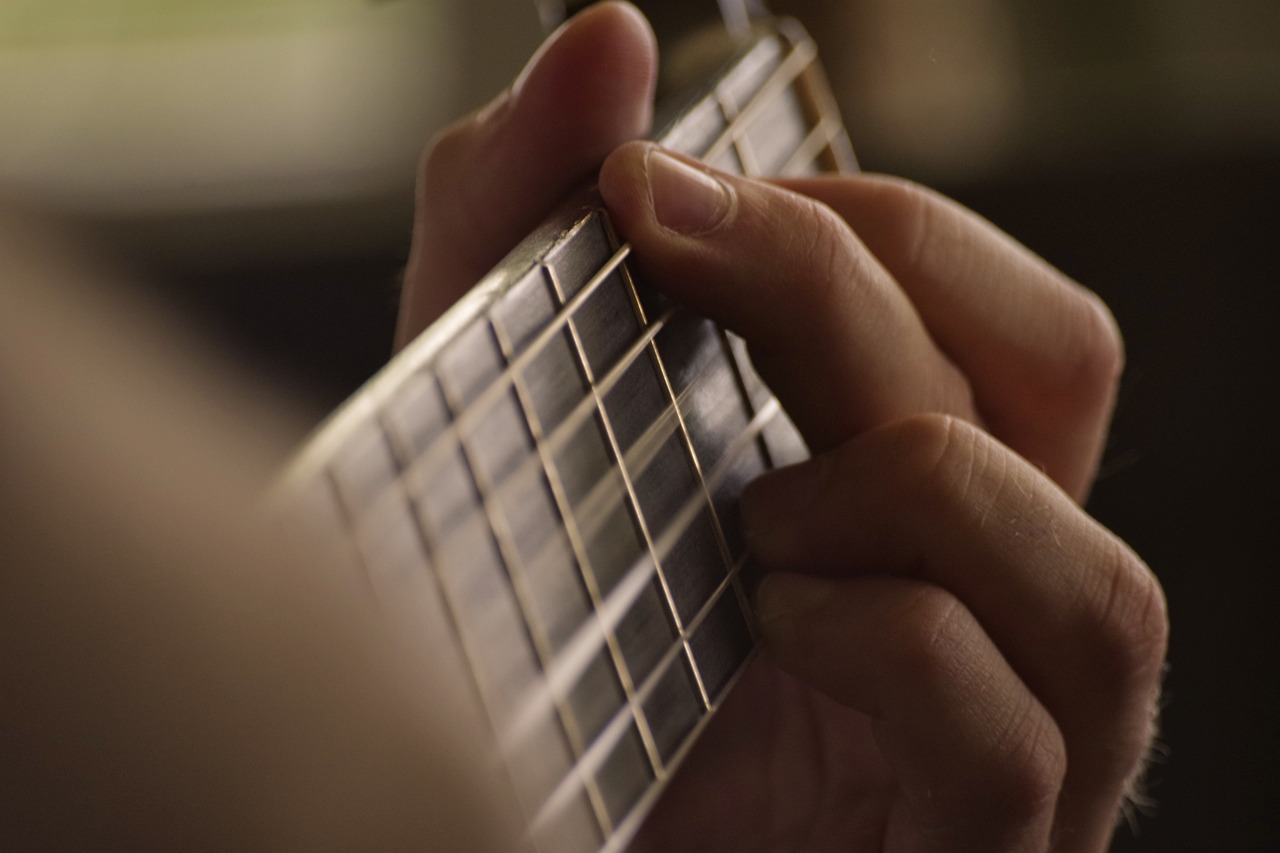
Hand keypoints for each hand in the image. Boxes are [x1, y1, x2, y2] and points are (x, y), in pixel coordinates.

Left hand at [402, 3, 1167, 850]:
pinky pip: (1006, 742)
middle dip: (847, 284)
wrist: (492, 821)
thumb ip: (517, 229)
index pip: (1020, 328)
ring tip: (742, 519)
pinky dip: (885, 648)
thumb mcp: (509, 412)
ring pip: (1092, 584)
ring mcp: (1012, 754)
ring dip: (902, 490)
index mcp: (930, 507)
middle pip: (1051, 387)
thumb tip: (607, 39)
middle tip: (673, 241)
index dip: (876, 225)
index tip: (666, 184)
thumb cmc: (536, 633)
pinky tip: (762, 625)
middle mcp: (997, 609)